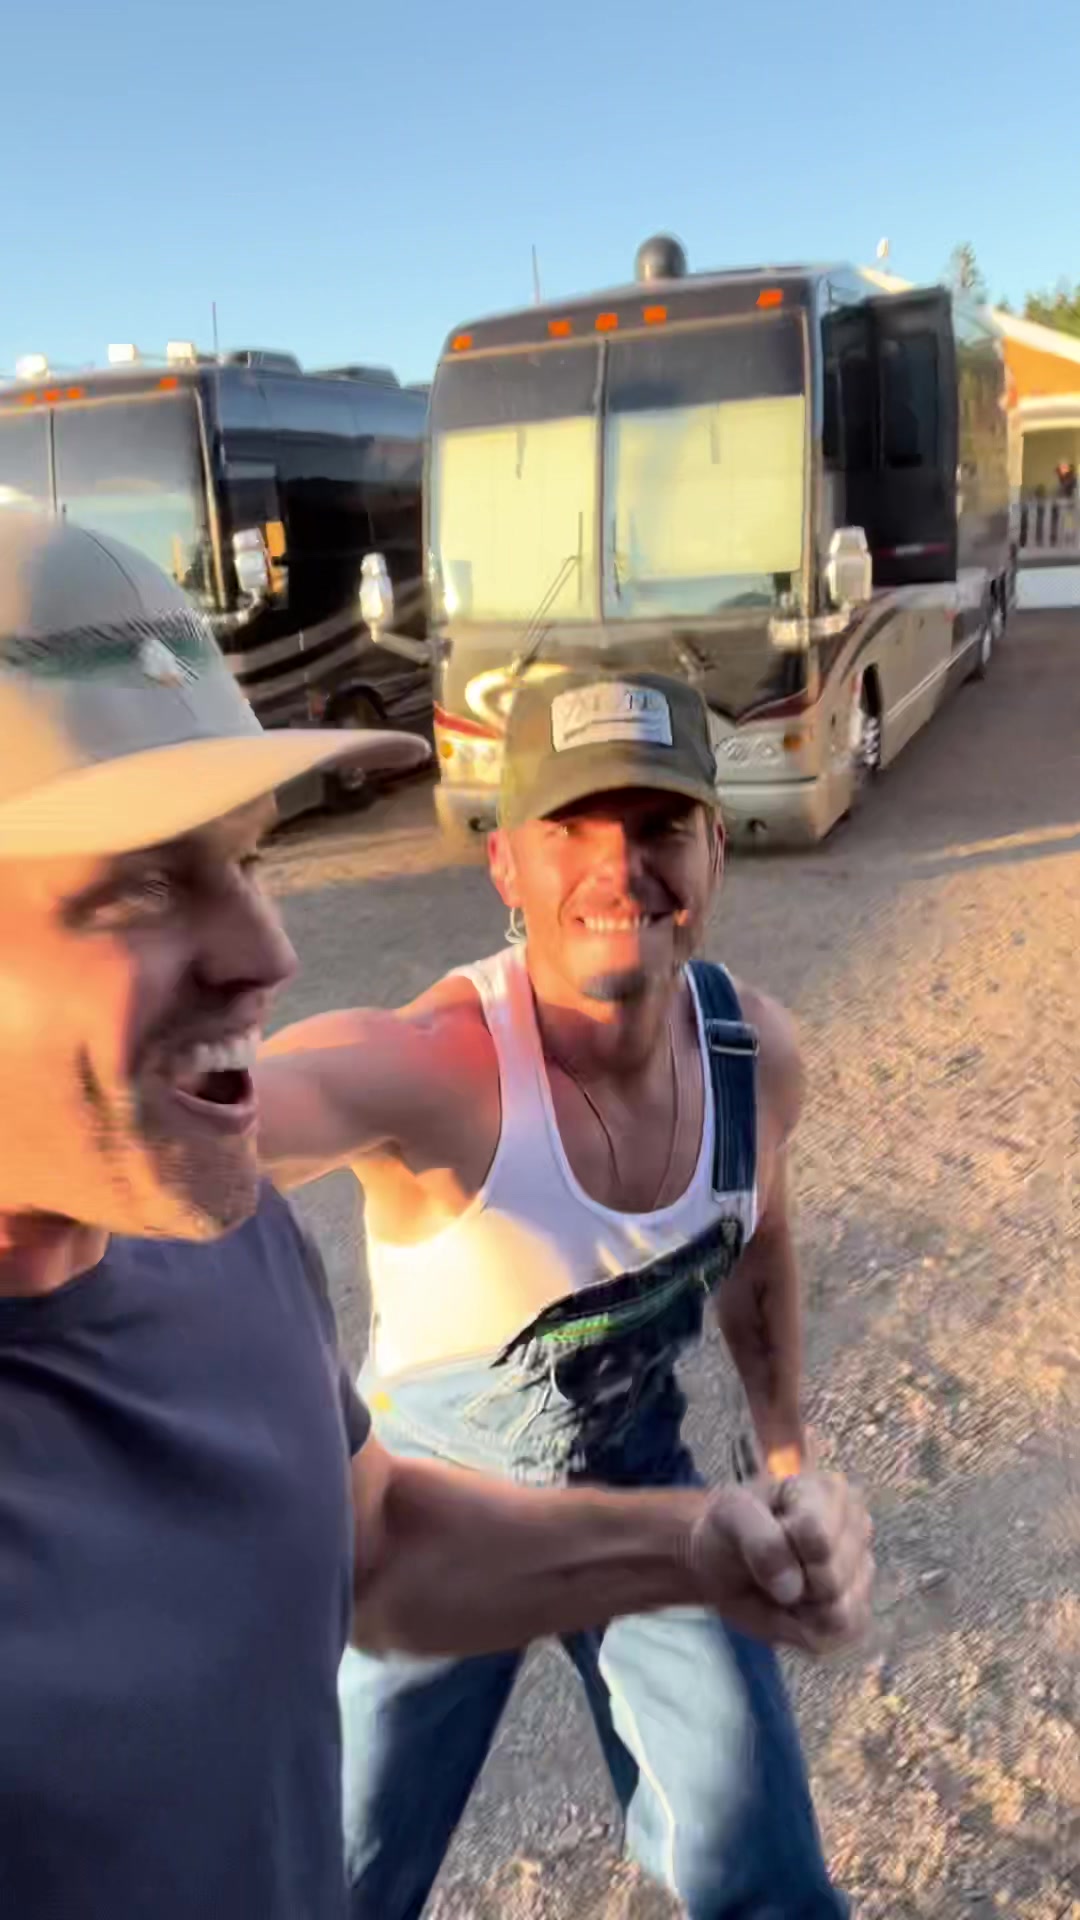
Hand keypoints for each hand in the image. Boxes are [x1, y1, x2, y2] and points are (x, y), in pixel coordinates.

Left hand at [689, 1470, 872, 1654]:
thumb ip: (759, 1540)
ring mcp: (862, 1569)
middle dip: (792, 1583)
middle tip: (771, 1568)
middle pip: (832, 1579)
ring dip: (799, 1610)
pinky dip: (806, 1630)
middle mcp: (857, 1526)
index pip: (816, 1535)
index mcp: (828, 1491)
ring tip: (782, 1586)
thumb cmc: (731, 1530)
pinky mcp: (860, 1610)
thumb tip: (792, 1588)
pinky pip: (839, 1637)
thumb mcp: (729, 1517)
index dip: (782, 1550)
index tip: (763, 1538)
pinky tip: (795, 1607)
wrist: (726, 1564)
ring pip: (840, 1613)